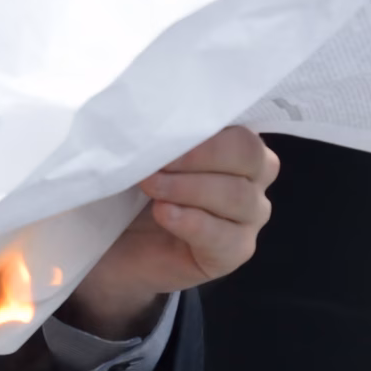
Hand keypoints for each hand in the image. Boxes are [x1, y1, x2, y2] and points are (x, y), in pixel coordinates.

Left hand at [61, 125, 279, 338]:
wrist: (115, 242)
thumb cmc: (133, 188)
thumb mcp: (146, 154)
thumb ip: (164, 137)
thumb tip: (157, 119)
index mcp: (238, 142)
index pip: (242, 128)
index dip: (205, 128)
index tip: (162, 132)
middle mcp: (255, 176)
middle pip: (249, 156)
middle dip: (198, 156)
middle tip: (154, 163)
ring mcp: (251, 216)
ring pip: (238, 196)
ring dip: (188, 188)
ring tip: (151, 187)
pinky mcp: (235, 251)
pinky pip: (226, 237)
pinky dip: (192, 222)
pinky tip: (164, 214)